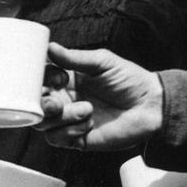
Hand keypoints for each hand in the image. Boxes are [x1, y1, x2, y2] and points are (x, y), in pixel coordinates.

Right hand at [39, 43, 164, 150]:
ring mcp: (68, 121)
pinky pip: (56, 139)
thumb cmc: (130, 80)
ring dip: (61, 118)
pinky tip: (88, 124)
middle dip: (43, 104)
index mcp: (65, 81)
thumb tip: (49, 47)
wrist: (151, 107)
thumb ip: (74, 58)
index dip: (41, 81)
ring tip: (86, 111)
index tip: (60, 78)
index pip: (38, 81)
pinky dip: (70, 131)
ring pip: (43, 124)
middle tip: (58, 103)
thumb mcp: (102, 62)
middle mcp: (63, 101)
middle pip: (35, 105)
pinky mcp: (75, 139)